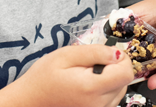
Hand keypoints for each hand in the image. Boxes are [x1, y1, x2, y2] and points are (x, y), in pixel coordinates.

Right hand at [10, 44, 132, 106]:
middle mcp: (98, 105)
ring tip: (87, 76)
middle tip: (91, 64)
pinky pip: (111, 100)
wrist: (29, 101)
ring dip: (110, 79)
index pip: (126, 73)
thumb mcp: (65, 56)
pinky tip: (87, 85)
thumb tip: (117, 54)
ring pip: (119, 90)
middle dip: (114, 68)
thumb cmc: (43, 78)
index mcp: (92, 88)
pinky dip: (105, 90)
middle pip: (124, 81)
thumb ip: (95, 52)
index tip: (107, 54)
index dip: (121, 59)